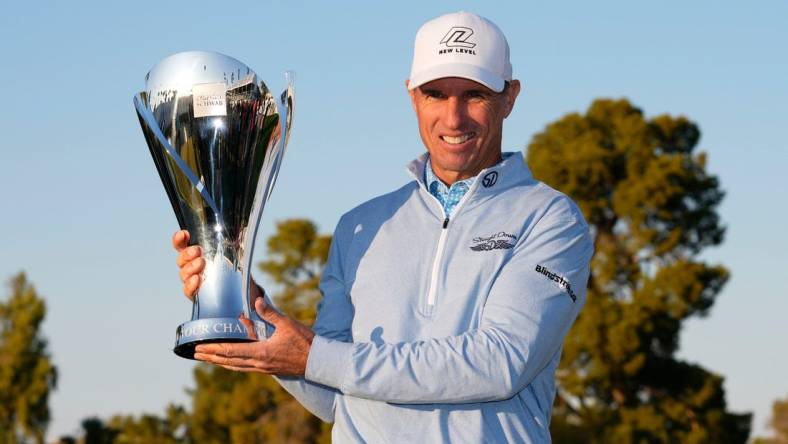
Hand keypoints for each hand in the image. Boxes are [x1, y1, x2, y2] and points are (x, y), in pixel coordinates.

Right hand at [172, 230, 263, 300]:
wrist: (239, 289)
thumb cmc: (232, 267)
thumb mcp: (234, 253)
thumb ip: (233, 242)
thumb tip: (242, 230)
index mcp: (195, 254)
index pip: (181, 245)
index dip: (179, 239)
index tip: (184, 234)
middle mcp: (191, 267)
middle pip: (181, 260)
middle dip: (187, 254)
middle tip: (198, 251)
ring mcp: (192, 281)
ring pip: (184, 274)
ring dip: (190, 268)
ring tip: (201, 263)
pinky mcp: (196, 295)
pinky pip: (188, 290)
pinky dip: (191, 284)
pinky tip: (197, 279)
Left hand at [194, 296, 315, 375]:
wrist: (318, 362)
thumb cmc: (304, 342)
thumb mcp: (287, 324)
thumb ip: (270, 313)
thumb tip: (256, 301)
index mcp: (261, 352)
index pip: (231, 351)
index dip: (213, 349)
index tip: (199, 348)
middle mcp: (259, 363)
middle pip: (229, 361)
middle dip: (211, 357)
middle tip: (195, 353)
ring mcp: (263, 368)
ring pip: (236, 367)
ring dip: (220, 362)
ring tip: (208, 358)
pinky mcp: (268, 368)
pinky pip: (245, 367)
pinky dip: (233, 364)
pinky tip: (230, 361)